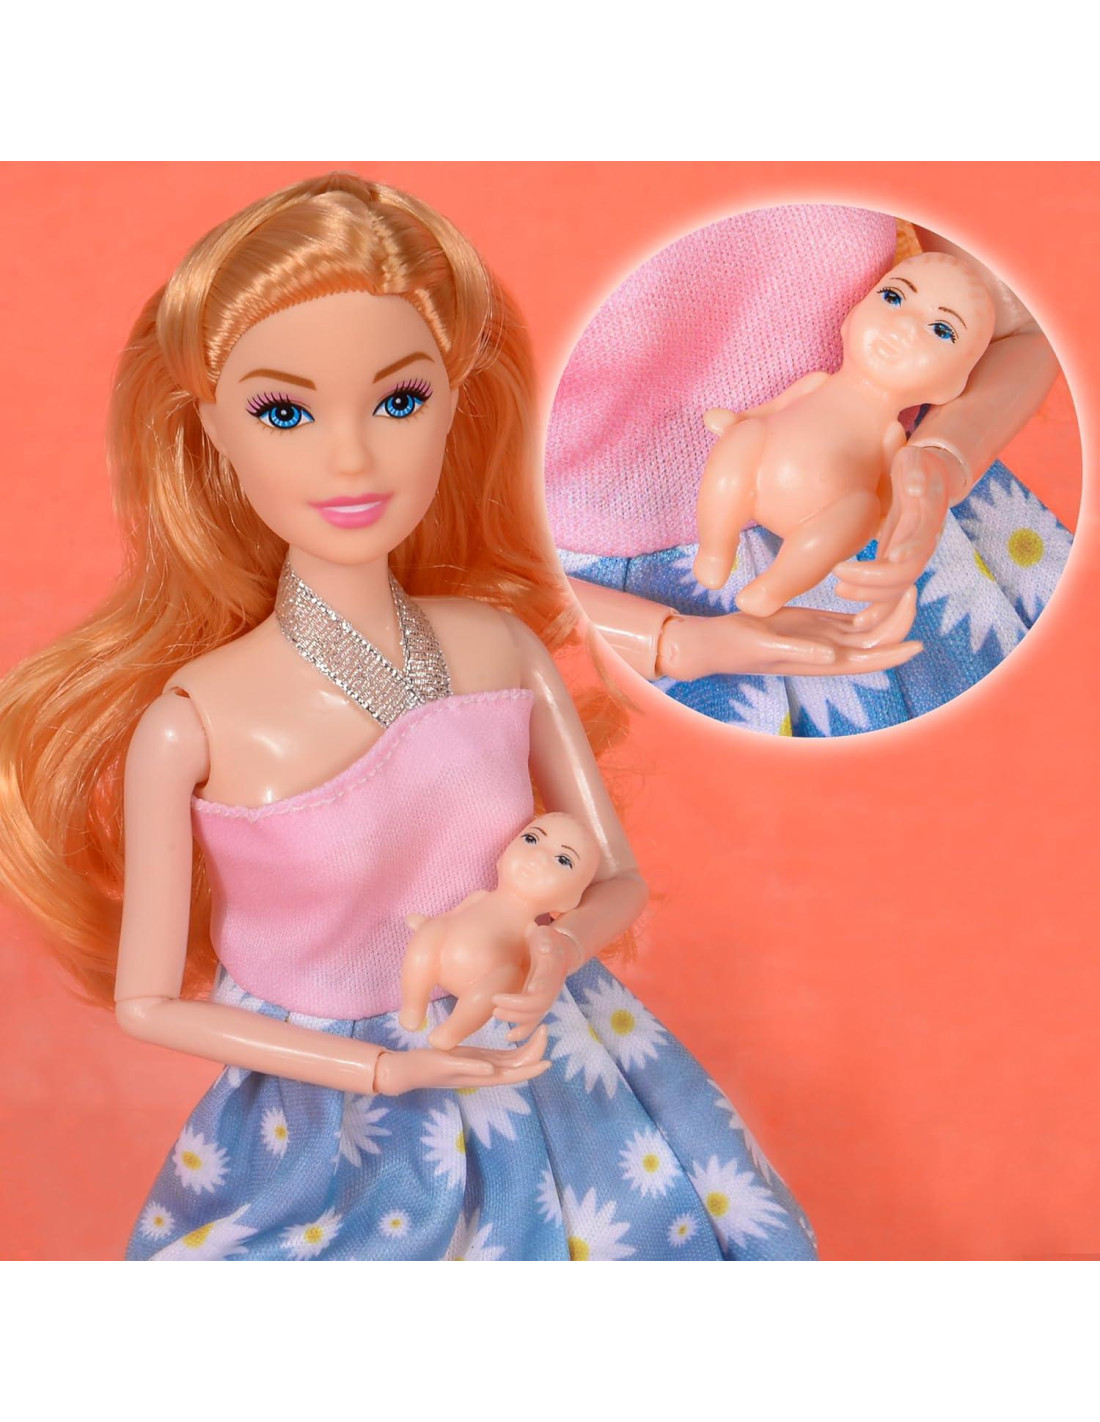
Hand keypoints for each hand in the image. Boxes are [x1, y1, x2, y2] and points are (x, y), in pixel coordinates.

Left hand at [373, 1026, 549, 1095]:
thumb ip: (480, 1057)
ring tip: (534, 1059)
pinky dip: (479, 1069)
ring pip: (496, 1075)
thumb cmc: (432, 1062)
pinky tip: (490, 1066)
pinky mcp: (447, 1071)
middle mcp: (477, 1074)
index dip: (532, 1053)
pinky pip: (466, 1071)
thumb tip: (495, 1055)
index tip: (545, 1036)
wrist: (403, 1074)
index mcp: (482, 1068)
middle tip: (547, 1042)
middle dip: (532, 1058)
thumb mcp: (462, 1057)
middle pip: (512, 1071)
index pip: (514, 1063)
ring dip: (516, 1067)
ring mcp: (464, 1074)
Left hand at [492, 925, 572, 1043]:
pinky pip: (533, 1022)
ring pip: (535, 1015)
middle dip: (517, 1008)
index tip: (518, 992)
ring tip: (495, 1012)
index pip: (545, 984)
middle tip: (495, 1003)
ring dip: (516, 1018)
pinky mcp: (539, 1005)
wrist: (558, 950)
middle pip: (539, 1004)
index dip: (533, 991)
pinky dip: (522, 1031)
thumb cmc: (544, 939)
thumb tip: (543, 943)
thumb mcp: (544, 934)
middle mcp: (552, 987)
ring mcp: (547, 997)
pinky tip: (508, 1036)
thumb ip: (544, 938)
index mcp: (552, 969)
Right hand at [656, 594, 921, 680]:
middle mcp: (828, 651)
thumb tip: (832, 654)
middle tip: (913, 588)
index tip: (918, 641)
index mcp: (820, 660)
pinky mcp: (814, 622)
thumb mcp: (764, 646)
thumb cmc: (733, 648)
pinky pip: (851, 615)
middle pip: (876, 640)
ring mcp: (823, 636)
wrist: (713, 643)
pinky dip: (868, 603)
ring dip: (888, 610)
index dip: (894, 653)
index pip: (868, 660)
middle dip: (898, 621)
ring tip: (905, 583)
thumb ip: (797, 651)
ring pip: (868, 627)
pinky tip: (879, 584)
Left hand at [832, 444, 958, 626]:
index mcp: (923, 520)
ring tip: (839, 587)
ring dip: (871, 595)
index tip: (868, 561)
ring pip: (898, 589)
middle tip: (838, 576)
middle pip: (905, 576)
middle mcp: (922, 543)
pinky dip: (876, 605)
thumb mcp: (911, 457)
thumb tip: (905, 463)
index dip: (895, 558)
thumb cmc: (912, 463)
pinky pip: (892, 593)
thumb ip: (906, 460)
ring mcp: (912, 555)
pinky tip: (855, 613)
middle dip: (872, 581)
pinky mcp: (899, 562)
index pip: (913, 548)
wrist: (928, 473)